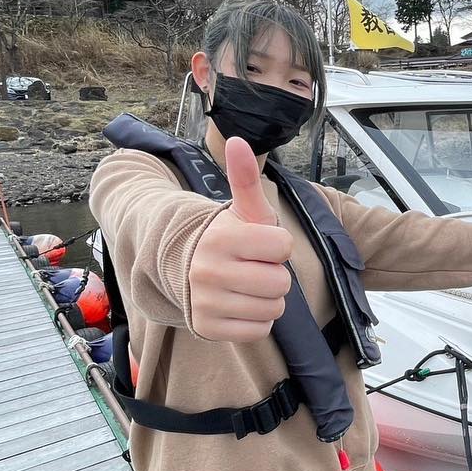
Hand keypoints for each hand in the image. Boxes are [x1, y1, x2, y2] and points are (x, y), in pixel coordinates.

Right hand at [187, 137, 292, 341]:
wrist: (188, 268)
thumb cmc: (229, 237)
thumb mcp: (241, 209)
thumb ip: (244, 178)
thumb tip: (237, 140)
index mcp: (221, 238)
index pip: (283, 247)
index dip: (277, 246)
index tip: (260, 245)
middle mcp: (209, 270)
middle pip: (281, 282)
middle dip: (275, 274)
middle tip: (254, 267)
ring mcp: (206, 302)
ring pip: (273, 308)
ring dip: (268, 298)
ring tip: (248, 285)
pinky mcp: (207, 328)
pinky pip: (259, 330)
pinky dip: (257, 320)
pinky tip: (241, 304)